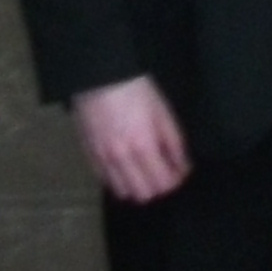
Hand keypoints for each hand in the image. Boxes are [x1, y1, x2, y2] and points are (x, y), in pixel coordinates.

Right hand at [72, 74, 190, 202]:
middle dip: (158, 186)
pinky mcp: (89, 155)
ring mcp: (103, 159)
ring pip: (123, 192)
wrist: (99, 75)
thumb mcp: (163, 112)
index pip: (163, 184)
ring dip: (136, 186)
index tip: (179, 170)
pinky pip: (105, 181)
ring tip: (143, 169)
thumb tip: (182, 167)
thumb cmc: (135, 89)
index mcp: (143, 146)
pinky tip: (125, 165)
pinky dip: (118, 179)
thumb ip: (174, 144)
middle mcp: (122, 158)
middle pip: (144, 195)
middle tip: (162, 170)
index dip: (175, 181)